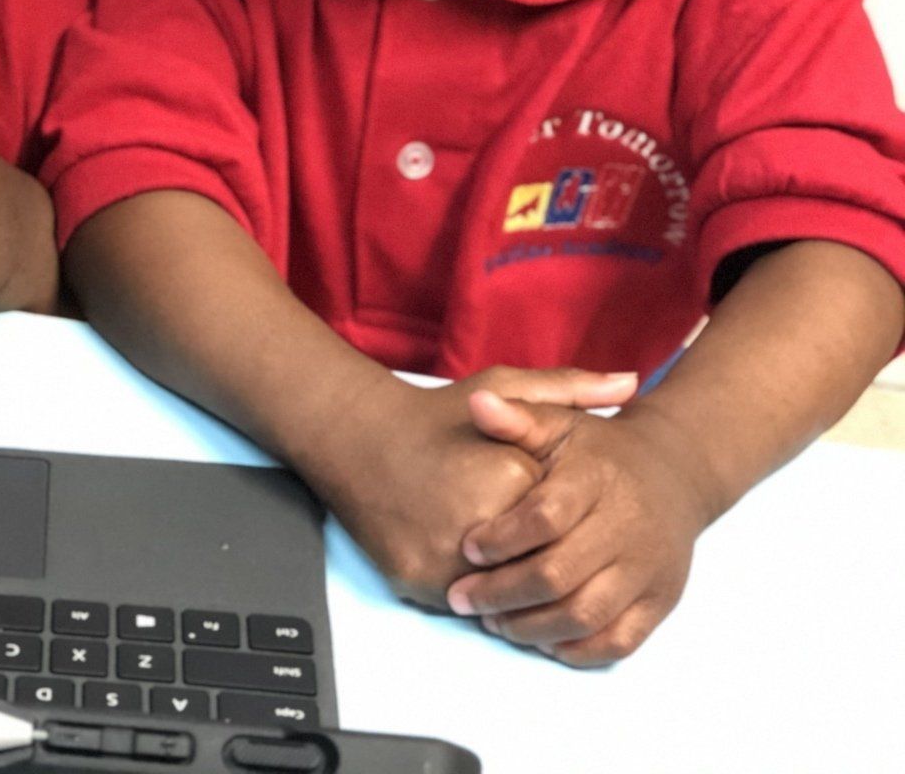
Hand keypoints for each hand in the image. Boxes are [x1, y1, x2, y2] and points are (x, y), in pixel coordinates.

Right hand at [316, 366, 639, 607]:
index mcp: (509, 476)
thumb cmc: (435, 414)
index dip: (559, 516)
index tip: (544, 501)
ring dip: (507, 584)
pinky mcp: (416, 578)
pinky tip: (466, 562)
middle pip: (536, 563)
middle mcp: (479, 521)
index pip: (563, 522)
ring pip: (501, 593)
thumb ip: (567, 390)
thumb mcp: (501, 386)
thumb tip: (631, 385)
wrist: (355, 435)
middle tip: (526, 537)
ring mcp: (445, 555)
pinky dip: (469, 591)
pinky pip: (462, 602)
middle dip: (536, 555)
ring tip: (501, 555)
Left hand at [446, 391, 717, 665]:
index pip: (545, 517)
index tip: (466, 549)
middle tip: (462, 598)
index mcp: (597, 480)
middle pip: (559, 576)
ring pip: (585, 616)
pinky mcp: (661, 600)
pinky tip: (539, 639)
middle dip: (501, 593)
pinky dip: (575, 650)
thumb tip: (475, 405)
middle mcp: (627, 527)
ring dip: (531, 627)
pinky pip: (618, 641)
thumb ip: (517, 417)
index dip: (501, 539)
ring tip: (492, 621)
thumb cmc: (598, 450)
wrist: (675, 472)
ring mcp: (648, 569)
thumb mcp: (560, 423)